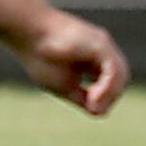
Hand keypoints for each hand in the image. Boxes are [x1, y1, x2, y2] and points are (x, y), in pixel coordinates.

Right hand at [14, 10, 130, 116]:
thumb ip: (83, 98)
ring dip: (109, 94)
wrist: (25, 32)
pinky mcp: (99, 43)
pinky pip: (113, 68)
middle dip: (110, 96)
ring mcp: (102, 43)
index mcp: (95, 59)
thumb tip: (100, 113)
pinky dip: (106, 86)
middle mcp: (103, 49)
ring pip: (120, 74)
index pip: (112, 83)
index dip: (106, 98)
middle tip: (93, 107)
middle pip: (120, 78)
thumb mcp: (63, 85)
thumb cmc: (40, 56)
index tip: (90, 108)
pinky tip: (94, 96)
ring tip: (93, 104)